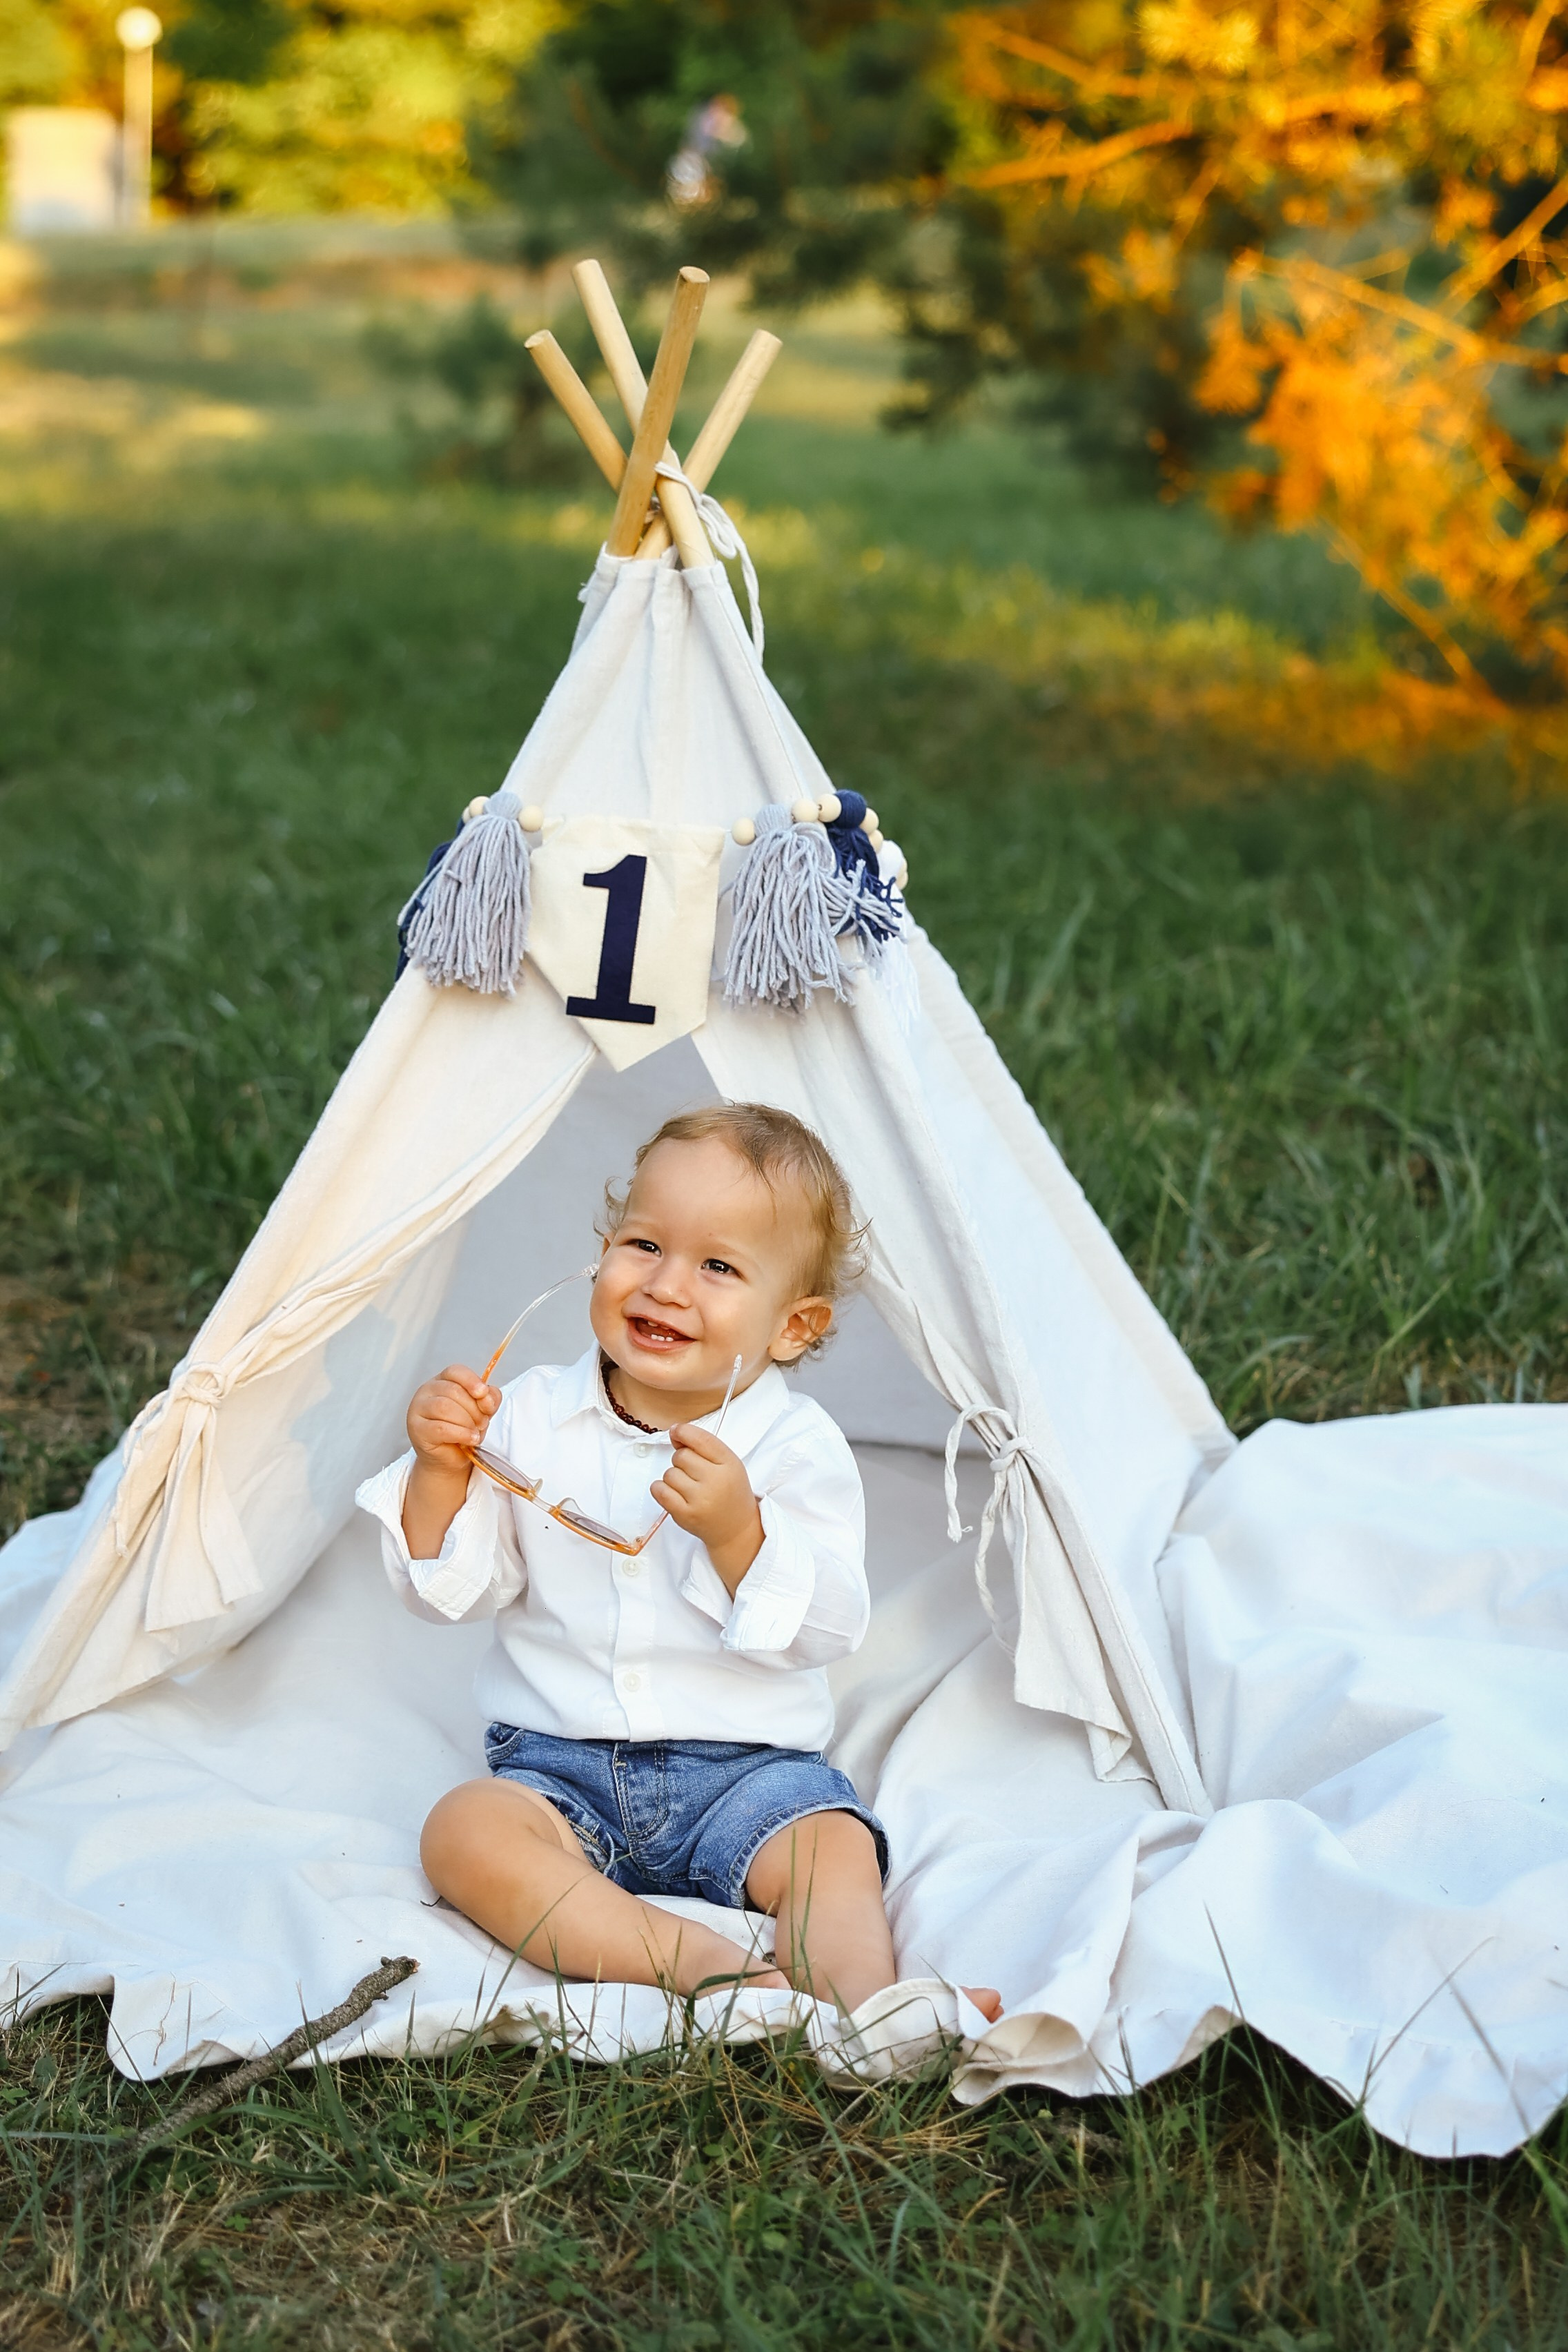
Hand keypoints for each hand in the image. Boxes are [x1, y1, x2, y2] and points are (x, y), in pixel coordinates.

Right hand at [407, 1365, 498, 1477]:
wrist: (449, 1458)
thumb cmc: (462, 1430)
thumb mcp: (481, 1411)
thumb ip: (488, 1399)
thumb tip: (487, 1396)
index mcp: (441, 1381)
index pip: (454, 1371)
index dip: (471, 1380)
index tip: (483, 1393)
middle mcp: (426, 1392)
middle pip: (453, 1391)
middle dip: (474, 1408)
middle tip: (482, 1423)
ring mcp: (418, 1410)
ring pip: (445, 1407)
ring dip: (467, 1421)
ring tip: (475, 1432)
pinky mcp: (417, 1429)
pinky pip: (440, 1428)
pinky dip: (461, 1433)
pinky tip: (470, 1439)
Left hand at [652, 1423, 763, 1593]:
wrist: (736, 1529)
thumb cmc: (730, 1493)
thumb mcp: (728, 1464)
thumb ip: (704, 1446)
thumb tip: (675, 1432)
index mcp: (729, 1464)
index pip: (701, 1439)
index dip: (683, 1431)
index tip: (676, 1432)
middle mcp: (716, 1481)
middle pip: (681, 1455)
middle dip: (682, 1460)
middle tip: (694, 1473)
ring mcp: (699, 1499)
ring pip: (669, 1473)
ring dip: (673, 1477)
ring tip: (688, 1487)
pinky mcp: (684, 1515)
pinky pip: (659, 1491)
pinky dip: (660, 1489)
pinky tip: (673, 1492)